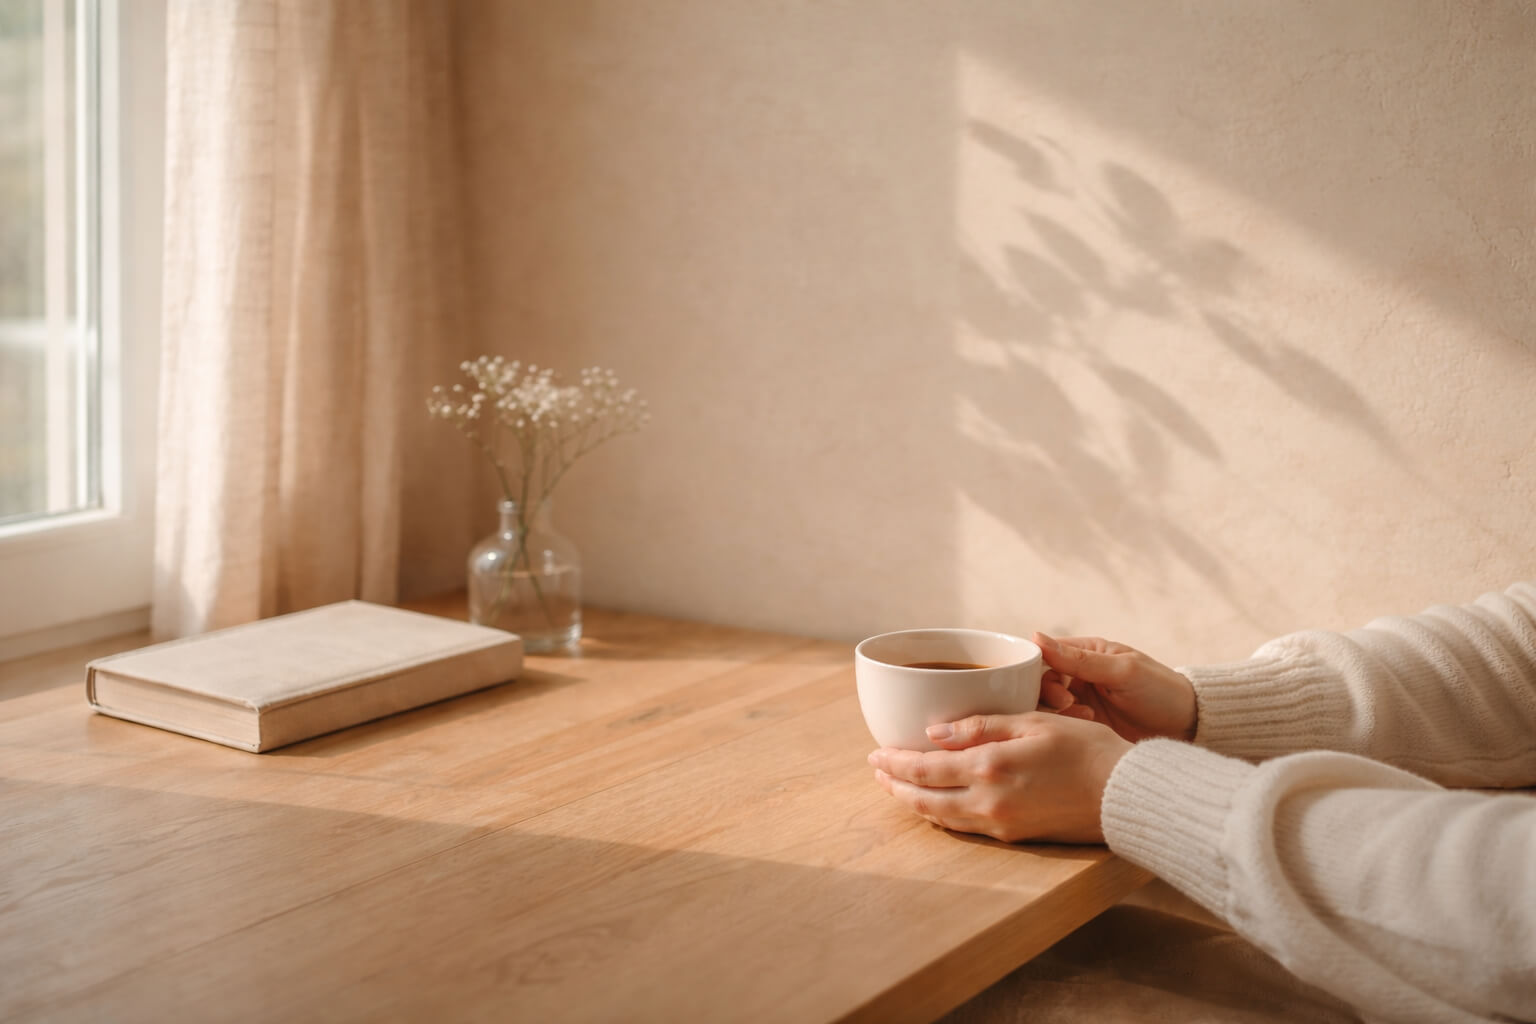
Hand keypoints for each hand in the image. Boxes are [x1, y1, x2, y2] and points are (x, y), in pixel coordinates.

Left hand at [868, 712, 1132, 842]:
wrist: (1126, 795)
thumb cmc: (1086, 749)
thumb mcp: (1032, 722)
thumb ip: (979, 726)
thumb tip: (933, 732)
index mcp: (988, 768)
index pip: (923, 768)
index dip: (894, 762)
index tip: (875, 754)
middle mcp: (987, 802)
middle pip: (924, 798)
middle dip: (896, 785)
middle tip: (878, 771)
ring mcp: (1000, 825)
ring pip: (942, 817)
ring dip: (915, 802)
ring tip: (899, 787)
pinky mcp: (1015, 837)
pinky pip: (965, 827)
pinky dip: (943, 814)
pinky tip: (939, 802)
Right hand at [1035, 633, 1196, 742]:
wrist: (1187, 727)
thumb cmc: (1160, 691)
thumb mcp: (1122, 671)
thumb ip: (1079, 659)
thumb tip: (1036, 637)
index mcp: (1084, 652)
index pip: (1044, 655)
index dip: (1037, 669)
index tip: (1052, 685)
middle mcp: (1077, 675)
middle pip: (1040, 682)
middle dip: (1048, 693)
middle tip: (1067, 702)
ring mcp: (1080, 701)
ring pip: (1046, 705)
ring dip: (1056, 711)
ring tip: (1084, 716)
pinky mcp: (1083, 725)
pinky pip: (1060, 724)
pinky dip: (1065, 726)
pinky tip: (1088, 727)